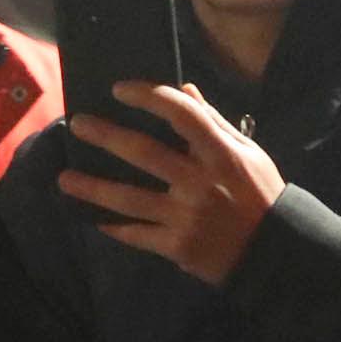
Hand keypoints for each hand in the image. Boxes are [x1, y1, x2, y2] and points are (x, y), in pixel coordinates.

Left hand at [55, 83, 283, 285]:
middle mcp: (200, 182)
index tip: (119, 89)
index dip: (149, 96)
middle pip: (143, 153)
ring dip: (92, 187)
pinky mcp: (177, 246)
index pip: (181, 114)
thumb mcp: (249, 153)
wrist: (277, 253)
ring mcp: (186, 216)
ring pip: (128, 198)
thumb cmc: (261, 195)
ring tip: (64, 178)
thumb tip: (185, 88)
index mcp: (221, 154)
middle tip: (76, 124)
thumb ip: (214, 122)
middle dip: (105, 136)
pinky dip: (113, 227)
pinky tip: (92, 218)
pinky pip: (136, 234)